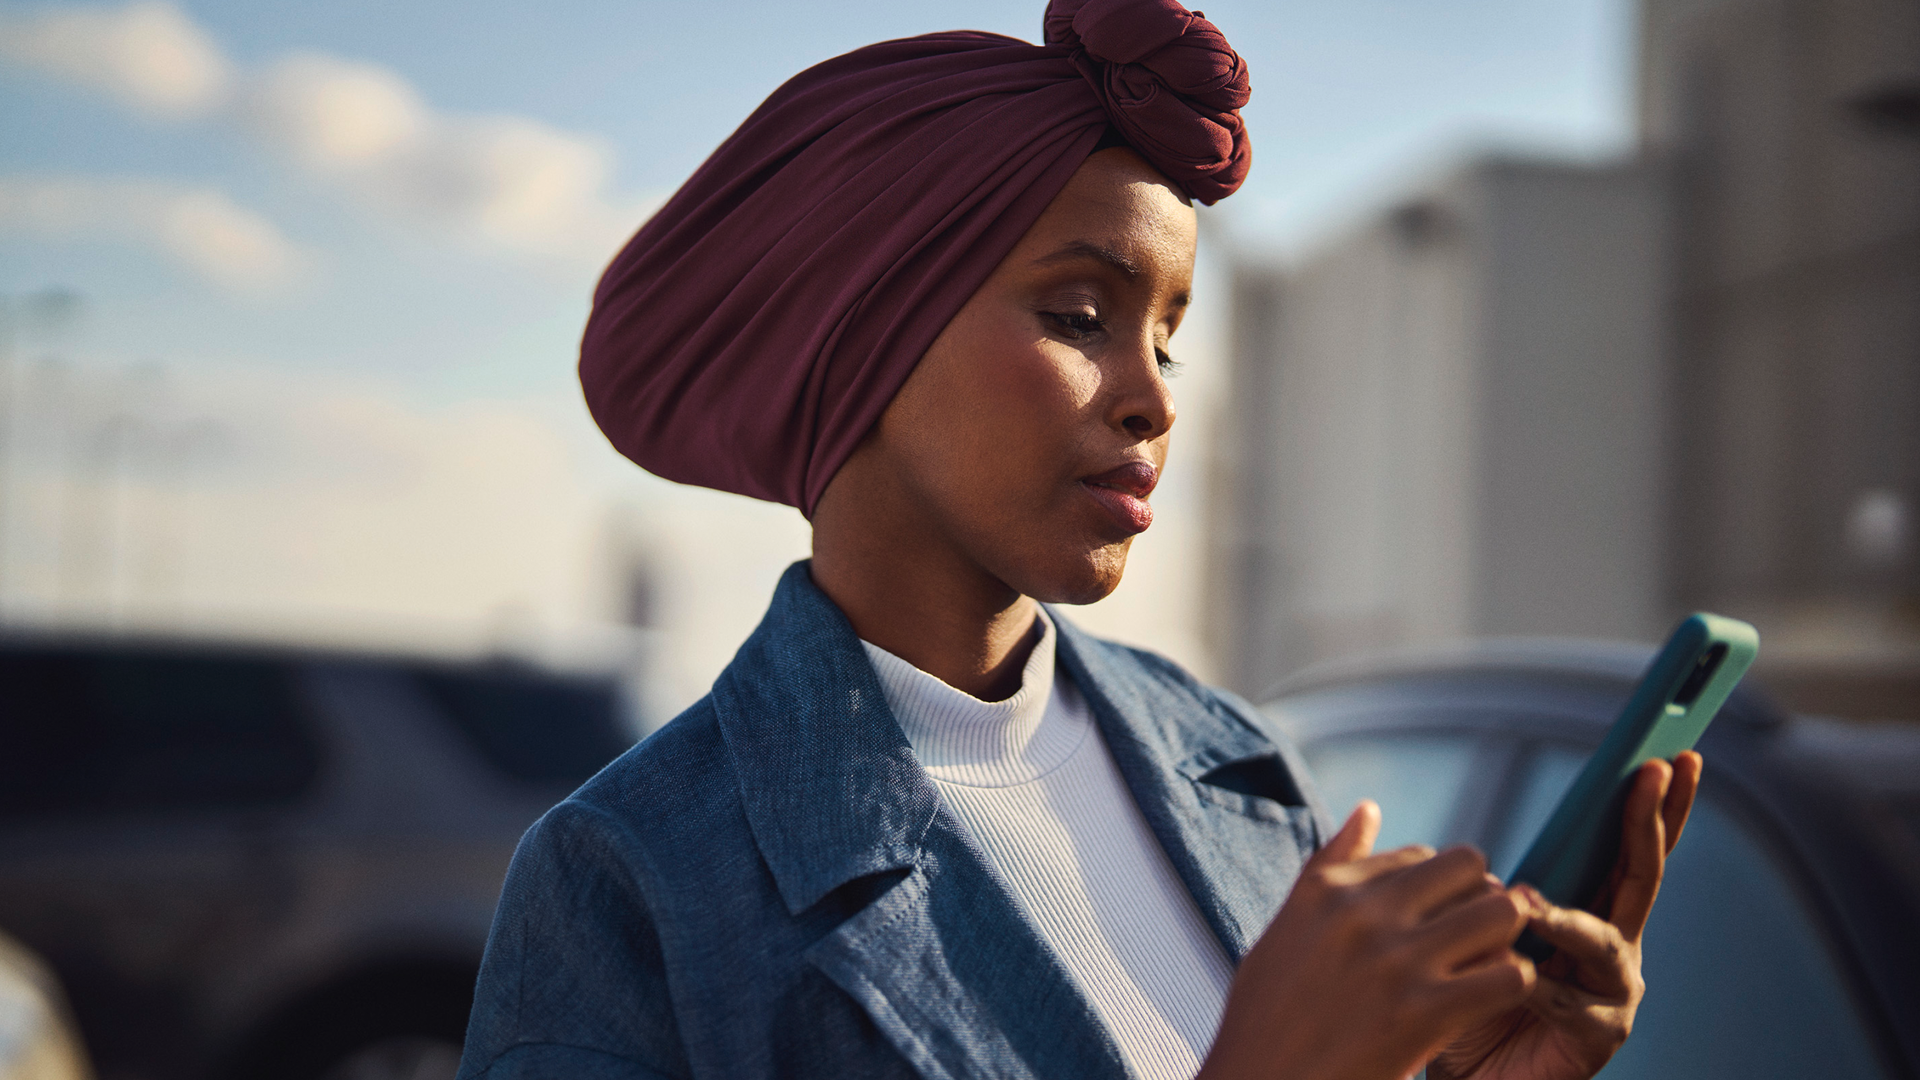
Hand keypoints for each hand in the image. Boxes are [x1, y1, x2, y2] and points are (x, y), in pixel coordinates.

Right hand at [1199, 802, 1536, 1079]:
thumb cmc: (1267, 1019)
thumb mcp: (1286, 930)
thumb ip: (1330, 867)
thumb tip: (1370, 809)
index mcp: (1327, 890)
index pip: (1421, 855)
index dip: (1438, 890)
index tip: (1432, 925)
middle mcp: (1362, 914)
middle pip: (1471, 866)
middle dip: (1479, 898)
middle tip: (1471, 940)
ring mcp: (1396, 962)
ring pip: (1500, 912)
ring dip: (1503, 938)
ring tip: (1485, 966)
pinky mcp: (1424, 1015)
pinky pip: (1510, 976)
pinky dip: (1512, 987)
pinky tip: (1486, 1004)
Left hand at [1428, 751, 1702, 1079]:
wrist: (1461, 1075)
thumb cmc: (1466, 999)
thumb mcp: (1471, 935)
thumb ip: (1489, 904)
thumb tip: (1493, 882)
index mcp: (1586, 909)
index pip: (1625, 847)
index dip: (1649, 804)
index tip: (1668, 756)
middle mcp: (1612, 943)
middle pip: (1642, 872)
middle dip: (1651, 819)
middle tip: (1659, 770)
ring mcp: (1614, 988)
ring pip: (1601, 938)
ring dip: (1563, 920)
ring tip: (1525, 906)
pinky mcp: (1602, 1033)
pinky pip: (1568, 1000)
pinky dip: (1535, 988)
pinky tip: (1512, 985)